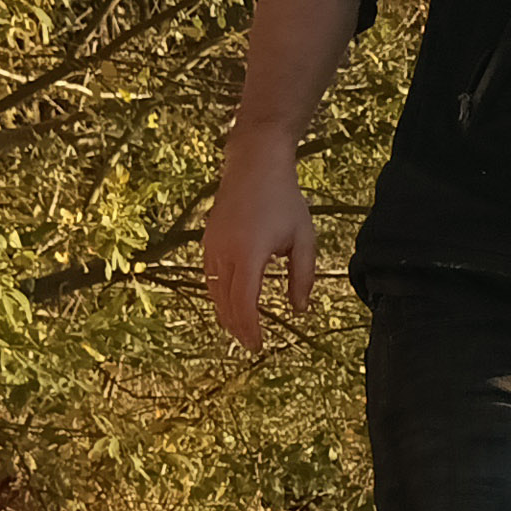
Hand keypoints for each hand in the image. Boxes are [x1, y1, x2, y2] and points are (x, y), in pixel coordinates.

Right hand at [202, 132, 314, 349]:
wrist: (254, 164)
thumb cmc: (284, 200)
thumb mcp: (302, 238)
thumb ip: (302, 276)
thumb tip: (299, 309)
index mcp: (250, 253)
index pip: (244, 303)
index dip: (250, 329)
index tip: (257, 346)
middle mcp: (224, 252)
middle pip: (226, 303)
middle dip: (238, 327)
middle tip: (251, 344)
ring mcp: (211, 246)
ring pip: (214, 292)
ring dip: (226, 313)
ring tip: (241, 329)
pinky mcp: (207, 241)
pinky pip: (209, 277)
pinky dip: (218, 295)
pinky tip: (230, 303)